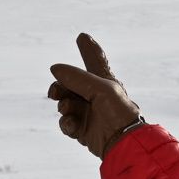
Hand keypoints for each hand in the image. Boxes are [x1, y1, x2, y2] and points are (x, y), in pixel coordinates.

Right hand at [45, 33, 143, 159]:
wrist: (124, 142)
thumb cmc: (118, 112)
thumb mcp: (99, 88)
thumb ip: (76, 76)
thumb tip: (54, 68)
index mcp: (105, 82)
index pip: (95, 61)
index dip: (89, 49)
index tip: (82, 36)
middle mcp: (95, 96)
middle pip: (69, 84)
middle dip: (59, 87)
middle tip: (55, 93)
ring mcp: (88, 113)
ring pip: (64, 104)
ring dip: (63, 106)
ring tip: (68, 110)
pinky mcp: (83, 130)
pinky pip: (66, 123)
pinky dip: (66, 123)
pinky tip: (72, 125)